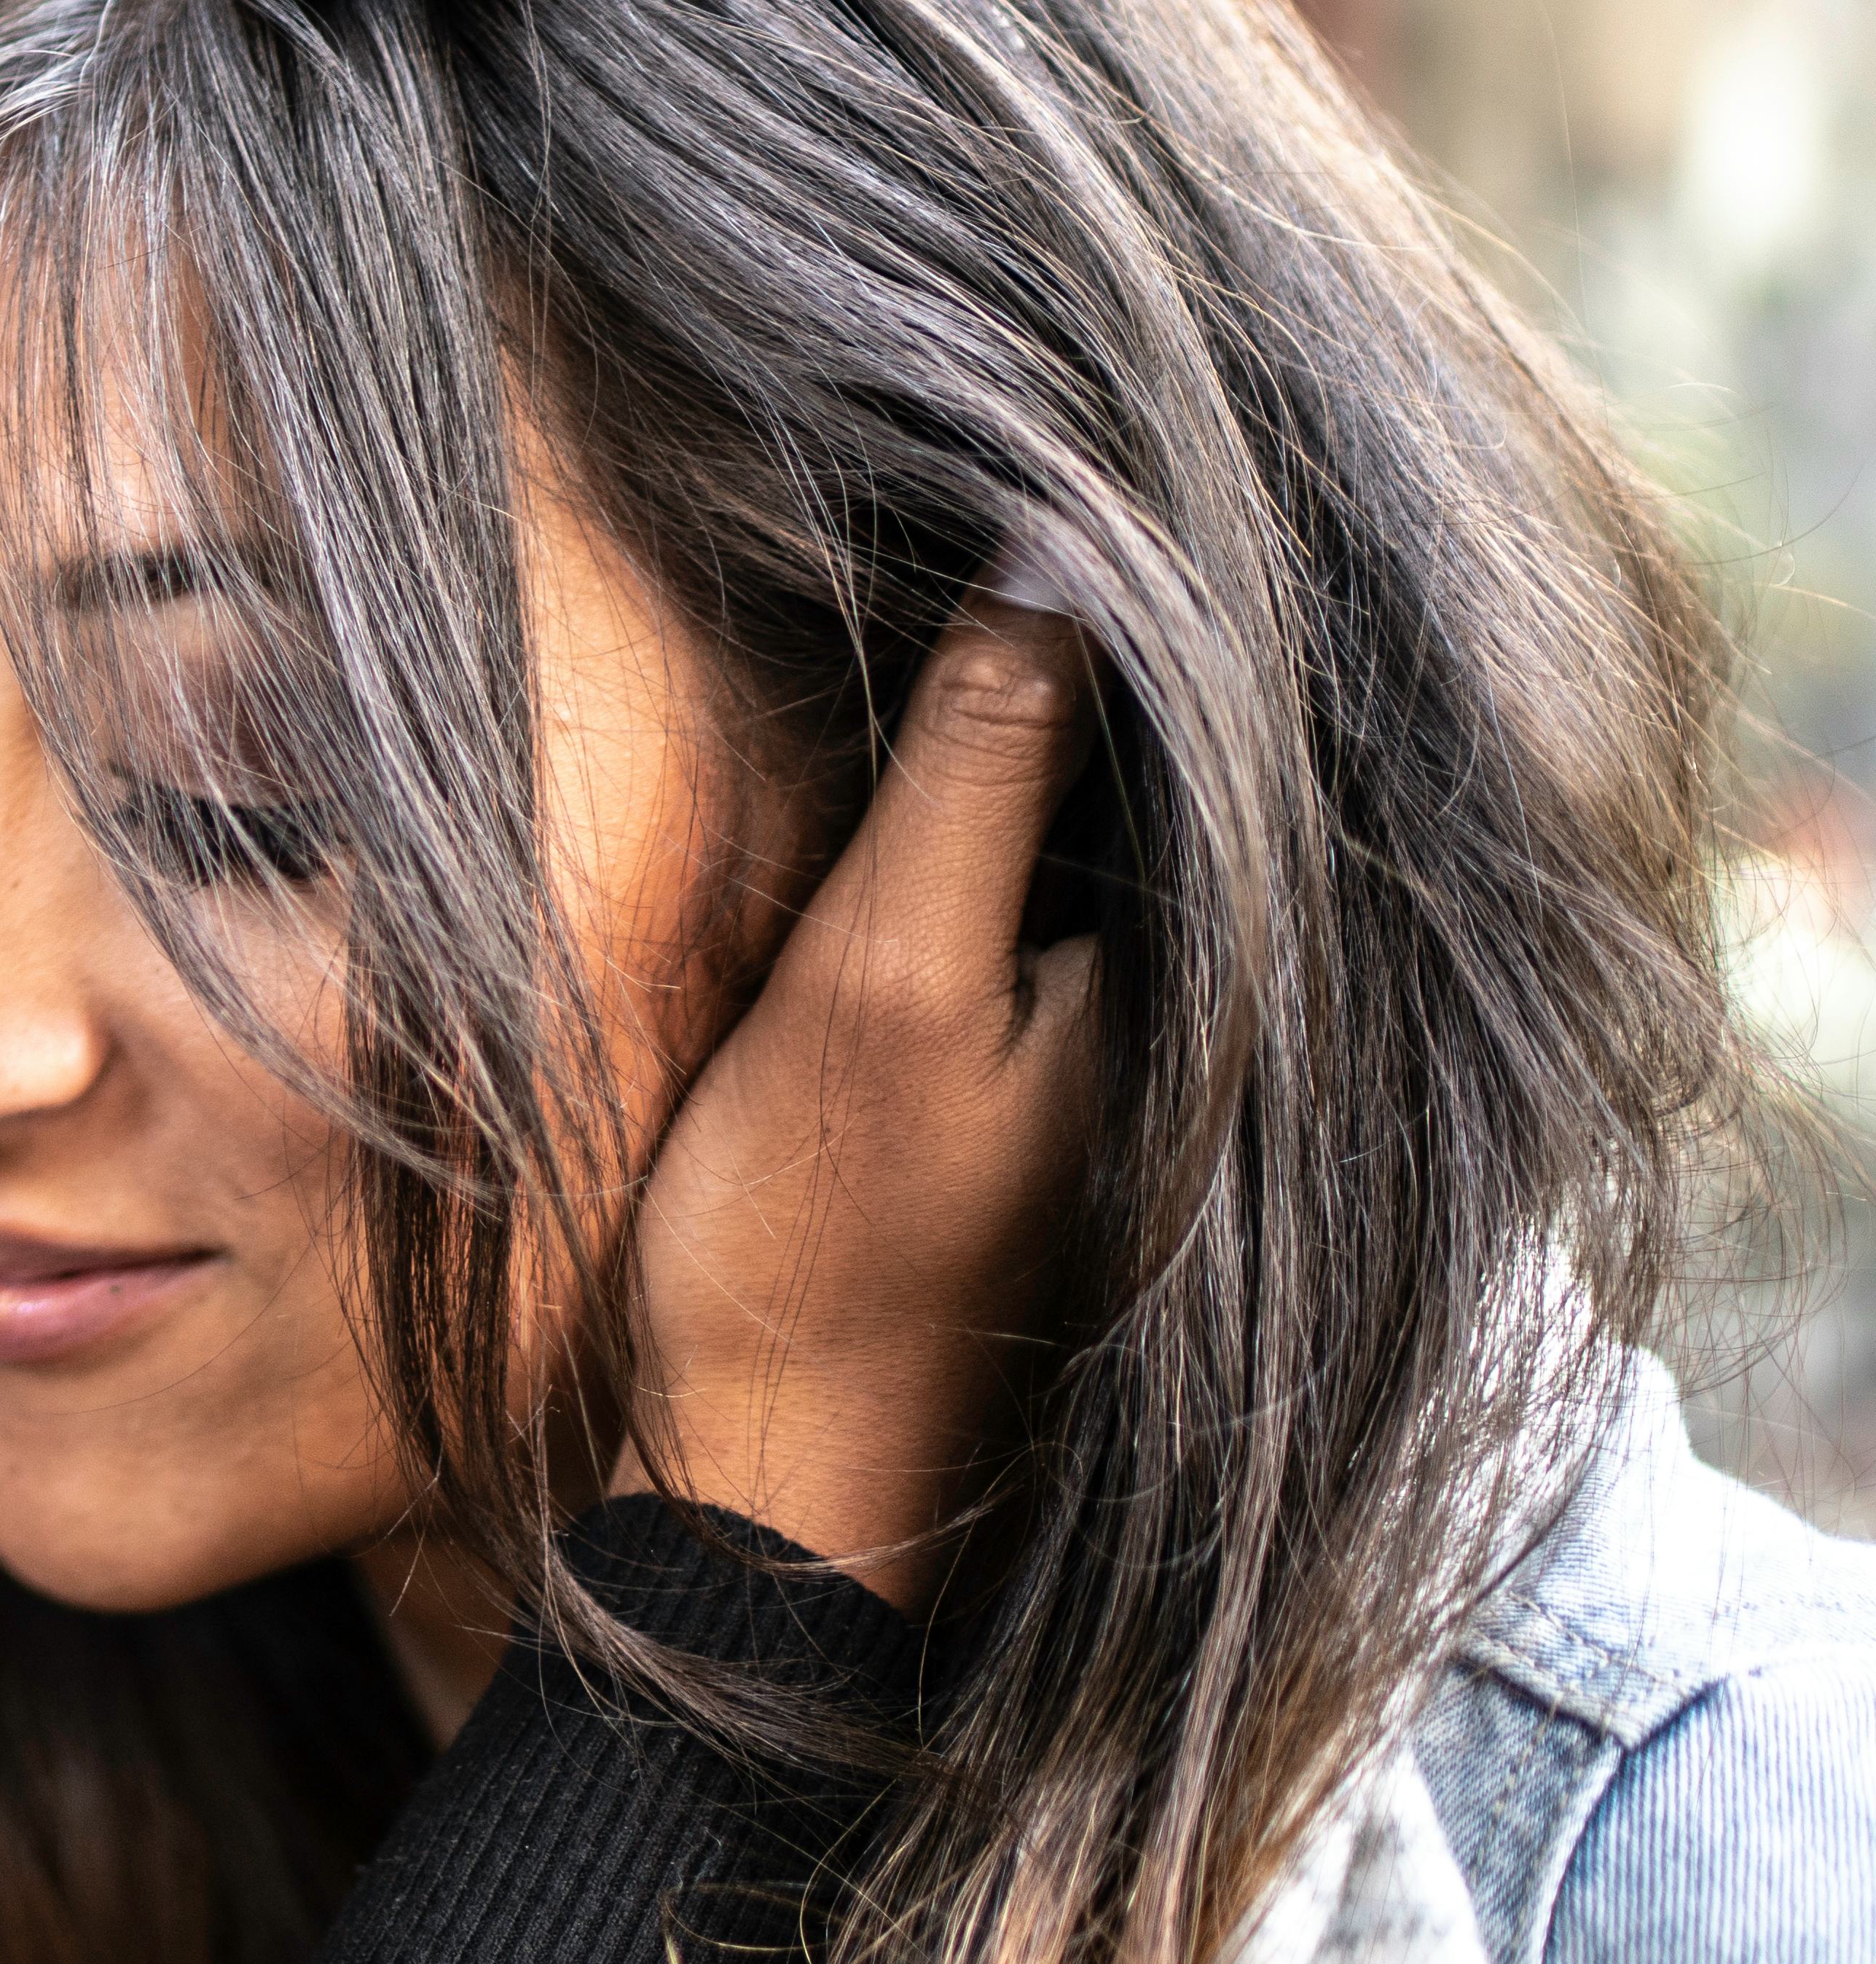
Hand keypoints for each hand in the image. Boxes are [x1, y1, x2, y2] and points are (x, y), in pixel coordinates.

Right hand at [625, 603, 1102, 1603]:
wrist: (762, 1501)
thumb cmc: (813, 1253)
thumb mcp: (883, 977)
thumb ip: (979, 764)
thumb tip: (1062, 535)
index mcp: (1201, 972)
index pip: (1192, 705)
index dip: (1099, 574)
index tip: (996, 462)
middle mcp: (1190, 1013)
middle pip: (1140, 766)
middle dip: (1055, 644)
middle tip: (921, 506)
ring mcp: (1109, 1059)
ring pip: (1080, 833)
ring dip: (1005, 728)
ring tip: (895, 602)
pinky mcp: (1025, 1093)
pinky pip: (1030, 901)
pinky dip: (973, 822)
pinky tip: (884, 775)